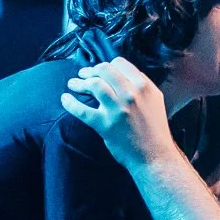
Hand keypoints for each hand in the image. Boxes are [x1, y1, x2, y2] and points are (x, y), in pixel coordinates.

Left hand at [61, 60, 178, 167]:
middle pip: (104, 70)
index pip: (119, 64)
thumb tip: (120, 73)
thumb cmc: (154, 128)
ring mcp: (117, 110)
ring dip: (79, 82)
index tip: (100, 72)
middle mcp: (131, 95)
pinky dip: (70, 103)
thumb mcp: (155, 100)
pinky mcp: (105, 125)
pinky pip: (82, 110)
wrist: (154, 156)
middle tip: (83, 75)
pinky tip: (65, 99)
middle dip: (91, 71)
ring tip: (73, 84)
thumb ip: (140, 84)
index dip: (106, 66)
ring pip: (94, 84)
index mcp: (144, 86)